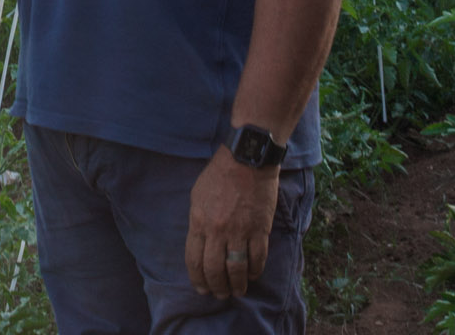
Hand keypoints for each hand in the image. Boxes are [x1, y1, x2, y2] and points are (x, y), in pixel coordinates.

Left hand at [185, 147, 279, 298]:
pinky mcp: (260, 230)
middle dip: (216, 287)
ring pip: (236, 270)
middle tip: (220, 294)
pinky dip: (255, 271)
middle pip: (214, 270)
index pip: (194, 260)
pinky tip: (253, 275)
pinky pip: (257, 259)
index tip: (202, 289)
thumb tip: (200, 244)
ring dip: (236, 285)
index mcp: (198, 222)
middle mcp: (217, 231)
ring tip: (238, 291)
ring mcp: (240, 232)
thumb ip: (197, 222)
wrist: (246, 159)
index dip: (197, 279)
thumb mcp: (197, 196)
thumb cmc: (219, 174)